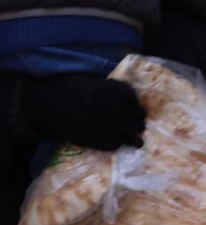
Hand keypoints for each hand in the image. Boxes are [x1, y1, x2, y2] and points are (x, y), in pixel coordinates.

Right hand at [19, 74, 146, 150]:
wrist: (47, 108)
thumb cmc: (65, 90)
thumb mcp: (89, 81)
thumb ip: (108, 87)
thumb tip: (122, 94)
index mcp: (112, 91)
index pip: (132, 96)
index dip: (133, 100)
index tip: (132, 104)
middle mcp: (115, 108)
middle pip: (138, 114)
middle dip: (138, 116)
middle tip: (136, 119)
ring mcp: (110, 126)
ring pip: (135, 130)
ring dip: (136, 131)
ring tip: (138, 137)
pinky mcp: (101, 141)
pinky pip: (119, 143)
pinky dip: (120, 142)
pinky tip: (120, 142)